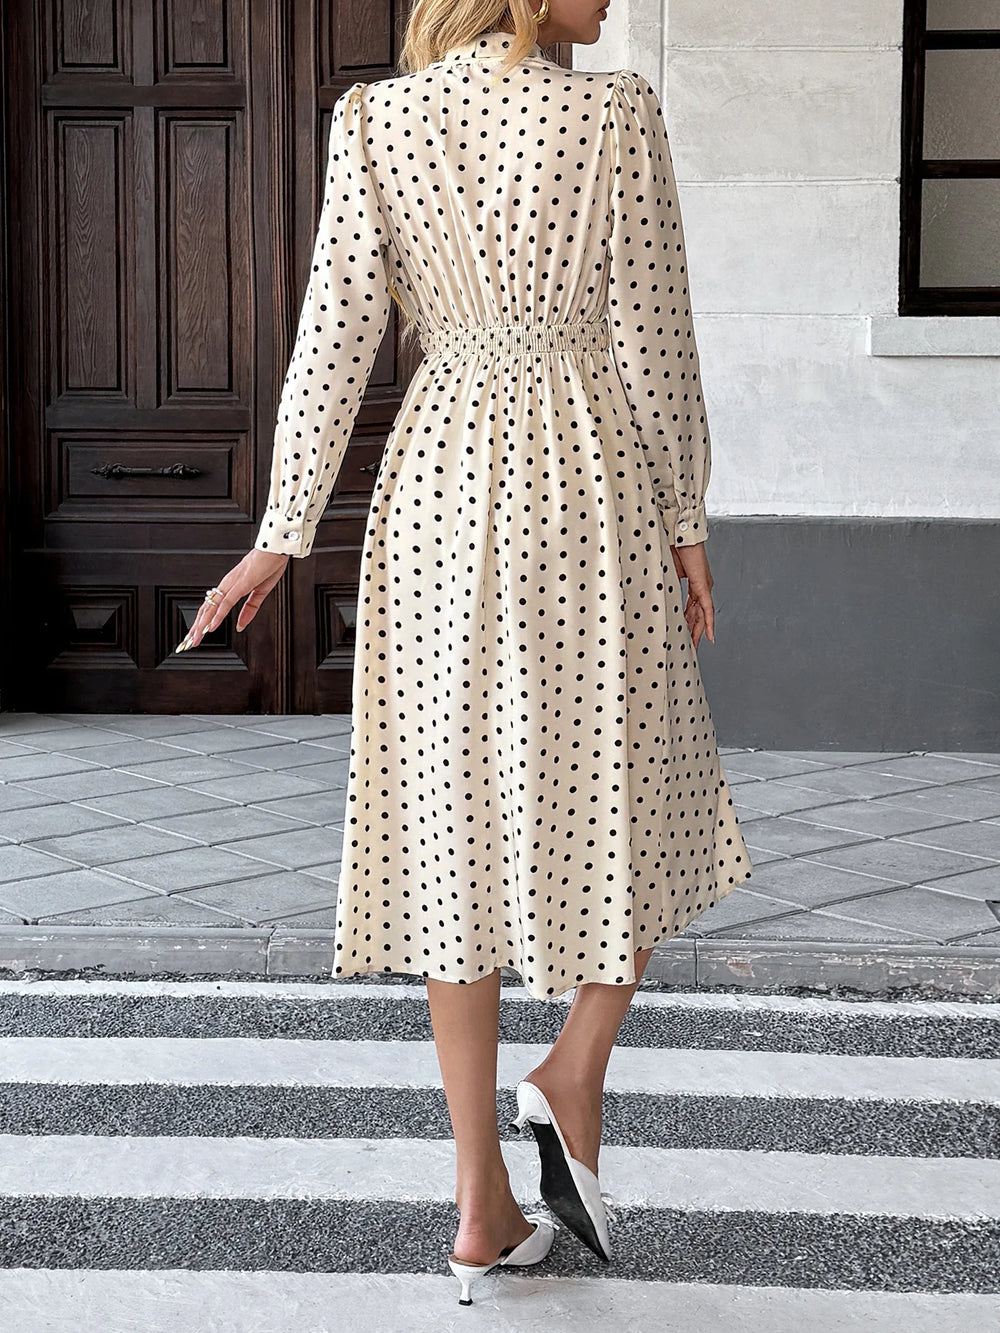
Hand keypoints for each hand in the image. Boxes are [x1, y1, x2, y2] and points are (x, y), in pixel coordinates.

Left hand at [174, 549, 289, 652]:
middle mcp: (226, 585)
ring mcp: (231, 584)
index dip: (201, 623)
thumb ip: (250, 610)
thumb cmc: (270, 564)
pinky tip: (210, 627)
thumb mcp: (261, 593)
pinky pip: (226, 603)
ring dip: (201, 625)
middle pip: (206, 610)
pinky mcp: (240, 584)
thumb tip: (240, 626)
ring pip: (211, 608)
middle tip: (186, 644)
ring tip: (193, 639)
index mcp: (230, 587)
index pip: (211, 608)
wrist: (277, 548)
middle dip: (195, 629)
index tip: (194, 636)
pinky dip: (217, 616)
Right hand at [670, 541, 713, 648]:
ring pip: (702, 615)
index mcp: (694, 583)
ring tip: (695, 646)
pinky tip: (709, 636)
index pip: (692, 608)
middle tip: (691, 646)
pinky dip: (708, 623)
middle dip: (694, 632)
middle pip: (698, 615)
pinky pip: (706, 609)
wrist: (680, 536)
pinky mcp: (704, 586)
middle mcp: (702, 587)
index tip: (686, 633)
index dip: (689, 622)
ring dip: (699, 632)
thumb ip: (665, 585)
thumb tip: (656, 594)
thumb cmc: (673, 548)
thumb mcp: (667, 573)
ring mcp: (705, 587)